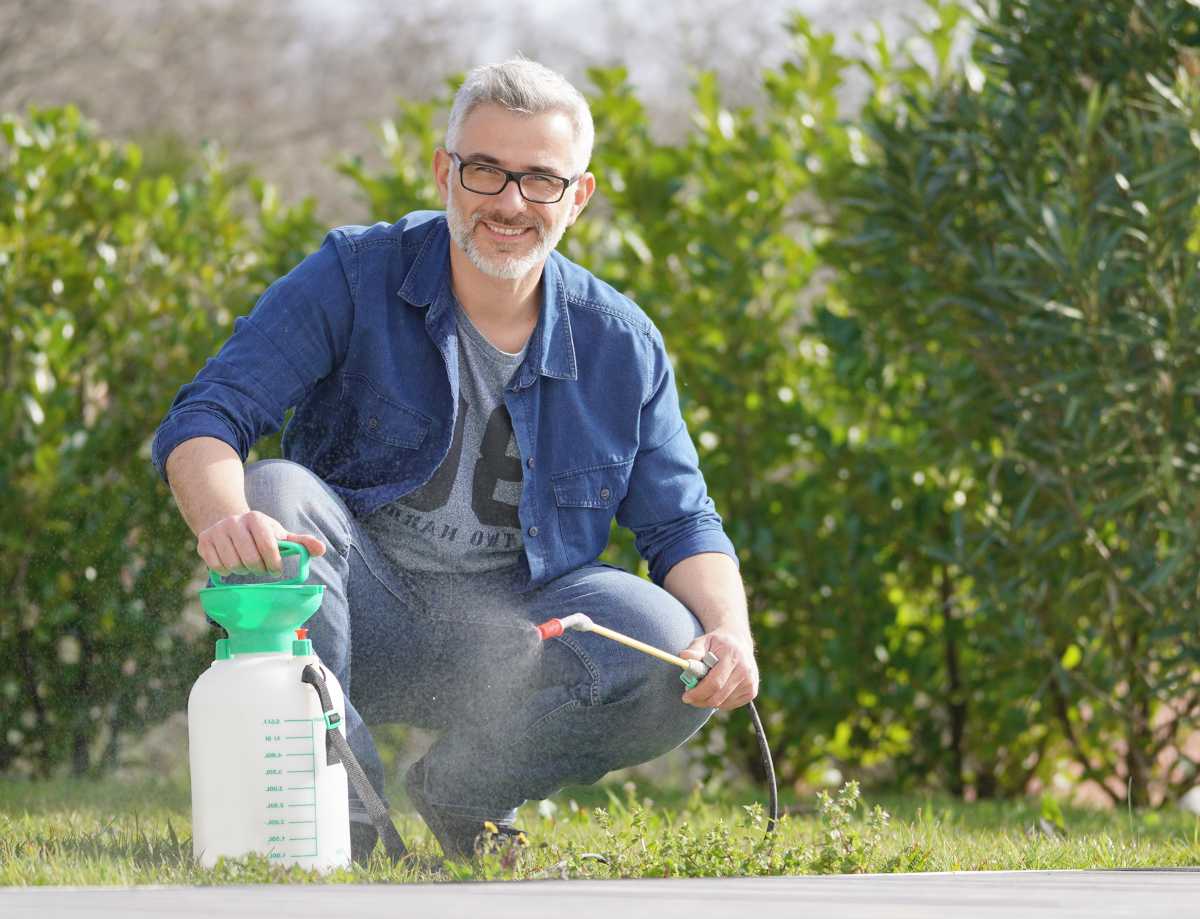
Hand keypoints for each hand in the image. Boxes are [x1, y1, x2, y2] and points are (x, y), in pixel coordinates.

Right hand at [197, 510, 325, 576]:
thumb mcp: (280, 535)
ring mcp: (217, 531)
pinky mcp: (203, 542)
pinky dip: (226, 571)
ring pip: (232, 564)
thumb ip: (301, 543)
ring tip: (246, 564)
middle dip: (258, 569)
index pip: (268, 547)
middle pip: (249, 559)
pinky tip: (231, 564)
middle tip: (260, 568)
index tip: (275, 569)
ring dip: (242, 571)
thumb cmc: (259, 534)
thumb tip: (322, 550)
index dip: (274, 564)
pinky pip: (216, 567)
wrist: (226, 521)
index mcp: (256, 519)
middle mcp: (234, 522)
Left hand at [678, 629, 758, 710]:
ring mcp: (750, 682)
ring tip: (703, 688)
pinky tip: (716, 689)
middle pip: (718, 697)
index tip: (686, 697)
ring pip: (723, 703)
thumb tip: (683, 657)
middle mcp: (744, 670)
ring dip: (708, 700)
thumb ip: (694, 650)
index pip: (714, 683)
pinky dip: (718, 701)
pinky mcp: (752, 691)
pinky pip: (729, 704)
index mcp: (732, 656)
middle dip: (700, 700)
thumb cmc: (717, 644)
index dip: (698, 693)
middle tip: (689, 697)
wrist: (739, 642)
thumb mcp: (703, 641)